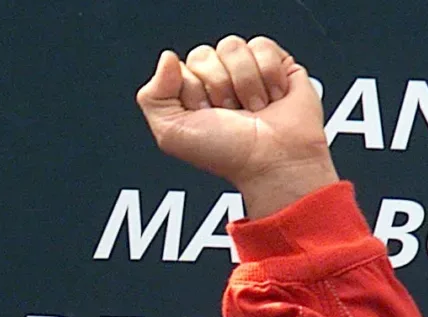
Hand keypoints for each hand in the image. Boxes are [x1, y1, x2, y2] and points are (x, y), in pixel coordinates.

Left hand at [136, 36, 338, 217]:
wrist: (274, 159)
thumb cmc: (227, 154)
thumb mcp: (171, 134)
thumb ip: (153, 96)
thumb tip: (167, 59)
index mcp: (187, 96)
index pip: (178, 68)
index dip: (192, 92)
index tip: (205, 116)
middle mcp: (214, 81)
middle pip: (203, 54)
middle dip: (218, 88)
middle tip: (230, 114)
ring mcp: (244, 70)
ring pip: (232, 47)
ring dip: (244, 84)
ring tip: (253, 108)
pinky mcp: (274, 62)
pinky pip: (261, 45)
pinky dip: (268, 74)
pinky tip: (271, 96)